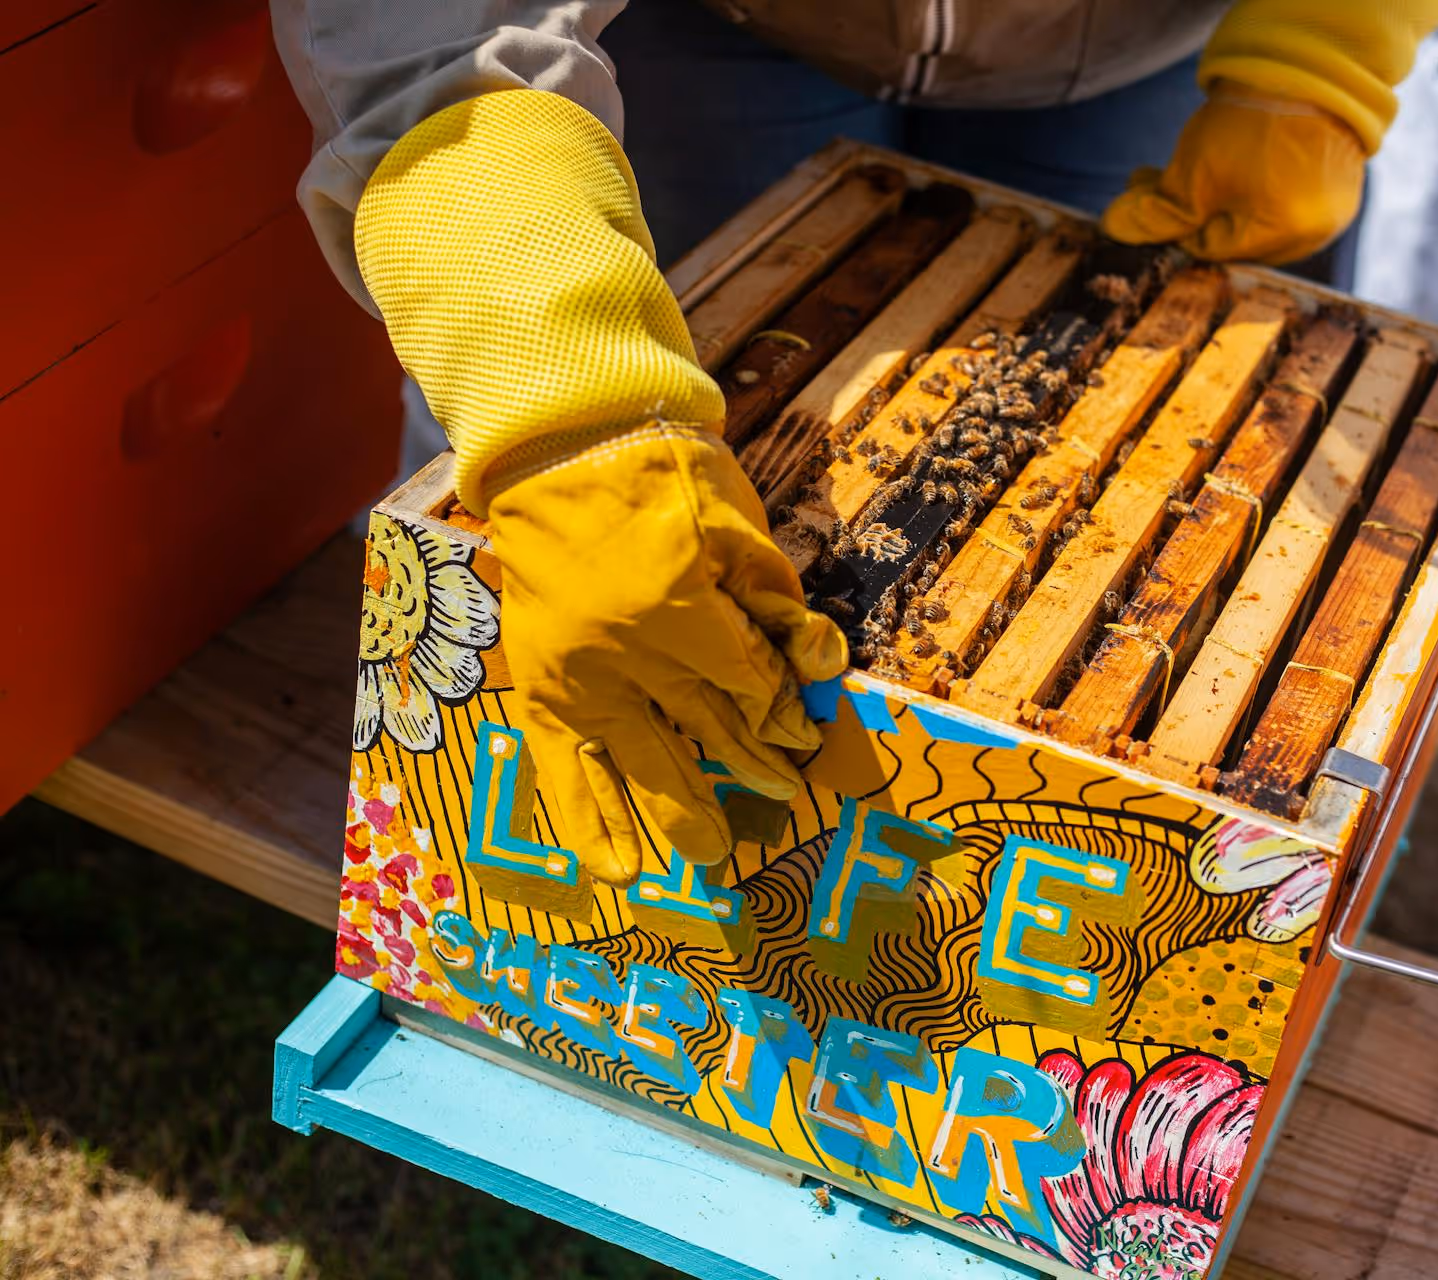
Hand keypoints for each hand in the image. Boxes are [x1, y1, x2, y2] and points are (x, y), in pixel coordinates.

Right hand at [488, 426, 846, 877]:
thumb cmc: (662, 474)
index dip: (784, 712)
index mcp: (679, 611)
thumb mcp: (738, 525)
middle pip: (709, 731)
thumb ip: (776, 602)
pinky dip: (589, 821)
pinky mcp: (543, 686)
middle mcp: (626, 658)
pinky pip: (565, 768)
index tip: (806, 737)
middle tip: (787, 796)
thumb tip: (819, 666)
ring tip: (715, 856)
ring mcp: (579, 678)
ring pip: (644, 762)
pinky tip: (615, 870)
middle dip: (754, 767)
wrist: (562, 448)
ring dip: (685, 812)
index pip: (750, 686)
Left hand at [1102, 84, 1364, 265]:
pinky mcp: (1338, 189)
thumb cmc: (1249, 123)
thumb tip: (1115, 229)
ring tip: (1194, 166)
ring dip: (1220, 198)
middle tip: (1156, 179)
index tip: (1147, 196)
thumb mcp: (1193, 173)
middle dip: (1192, 209)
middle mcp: (1313, 234)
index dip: (1174, 224)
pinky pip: (1287, 201)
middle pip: (1235, 237)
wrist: (1306, 67)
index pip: (1210, 248)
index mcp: (1283, 235)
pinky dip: (1255, 186)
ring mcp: (1331, 212)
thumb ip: (1156, 212)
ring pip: (1259, 219)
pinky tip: (1235, 162)